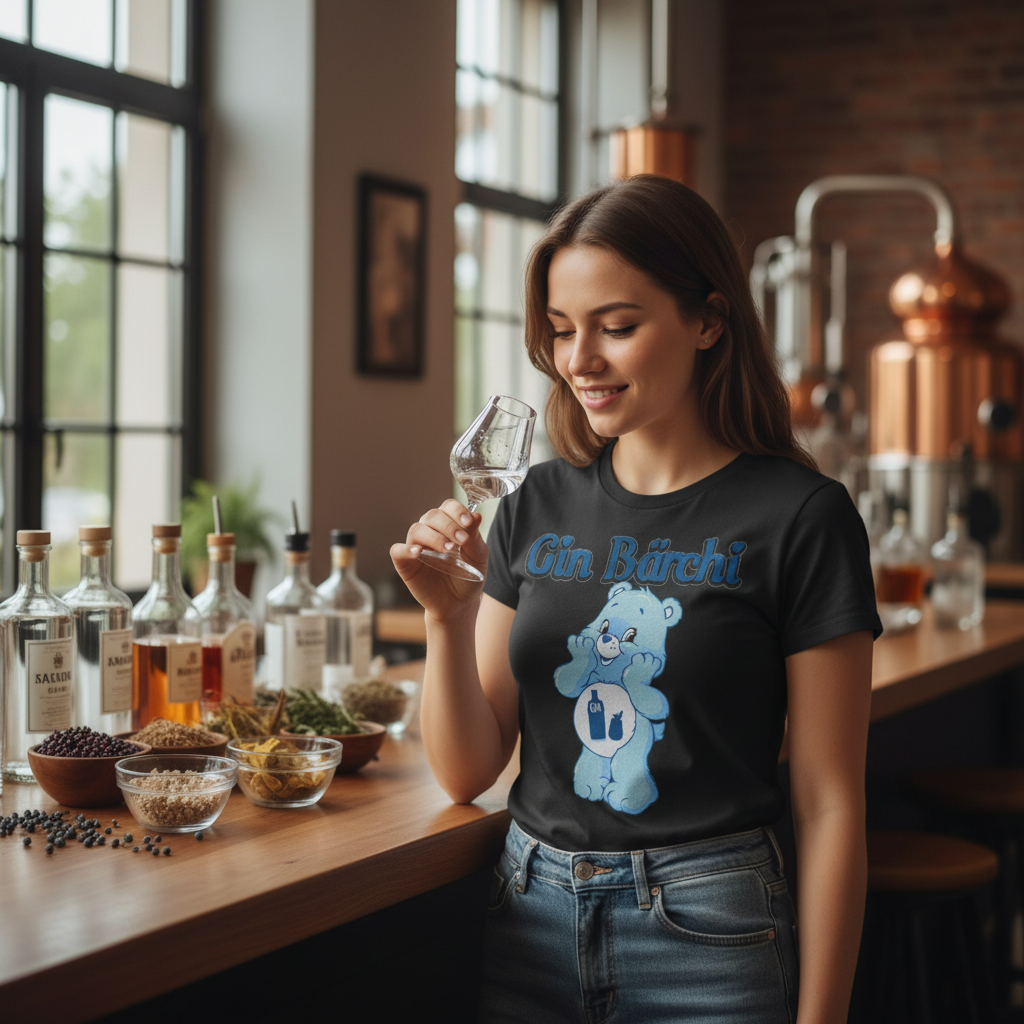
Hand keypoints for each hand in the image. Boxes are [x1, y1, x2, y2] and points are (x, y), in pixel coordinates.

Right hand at [390, 499, 487, 621]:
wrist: (460, 604)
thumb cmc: (468, 577)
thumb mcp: (477, 557)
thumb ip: (475, 537)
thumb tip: (476, 514)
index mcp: (448, 525)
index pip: (448, 507)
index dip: (457, 511)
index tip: (469, 523)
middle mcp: (430, 531)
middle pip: (432, 516)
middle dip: (449, 526)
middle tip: (462, 541)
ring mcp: (415, 546)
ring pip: (416, 529)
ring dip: (433, 537)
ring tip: (449, 550)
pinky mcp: (405, 563)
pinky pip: (397, 550)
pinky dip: (406, 549)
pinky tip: (419, 553)